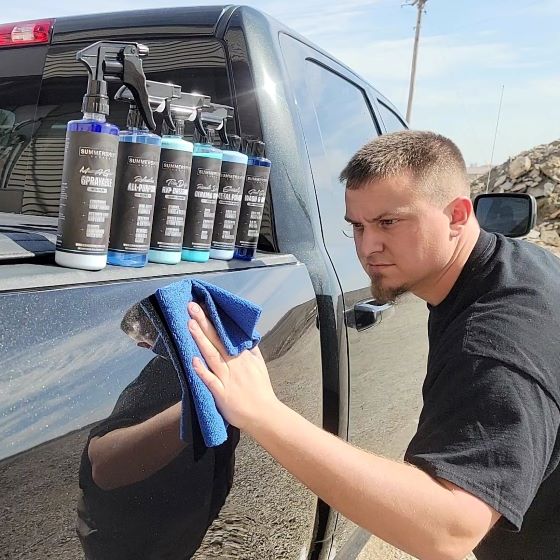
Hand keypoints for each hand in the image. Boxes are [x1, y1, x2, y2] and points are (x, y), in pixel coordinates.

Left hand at [187, 302, 279, 431]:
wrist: (264, 414)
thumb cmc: (260, 390)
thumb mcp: (260, 365)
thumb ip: (251, 350)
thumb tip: (246, 335)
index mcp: (243, 357)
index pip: (226, 334)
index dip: (214, 320)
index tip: (204, 305)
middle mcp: (234, 364)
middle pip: (217, 340)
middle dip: (204, 322)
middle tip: (192, 306)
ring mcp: (227, 379)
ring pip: (212, 356)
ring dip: (201, 339)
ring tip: (190, 324)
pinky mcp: (222, 394)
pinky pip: (210, 381)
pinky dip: (202, 371)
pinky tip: (193, 360)